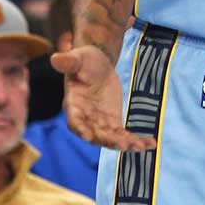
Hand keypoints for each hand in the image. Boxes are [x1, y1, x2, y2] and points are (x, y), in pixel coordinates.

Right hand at [50, 33, 155, 151]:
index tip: (88, 137)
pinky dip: (136, 141)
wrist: (96, 64)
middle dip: (109, 140)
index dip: (80, 129)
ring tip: (141, 146)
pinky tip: (150, 144)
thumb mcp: (78, 58)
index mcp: (73, 105)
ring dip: (125, 144)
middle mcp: (85, 119)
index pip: (74, 120)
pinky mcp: (112, 123)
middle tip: (123, 144)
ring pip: (111, 138)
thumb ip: (69, 61)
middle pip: (95, 134)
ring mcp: (99, 123)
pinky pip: (123, 135)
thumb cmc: (83, 61)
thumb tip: (55, 58)